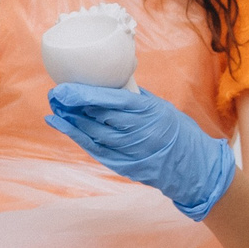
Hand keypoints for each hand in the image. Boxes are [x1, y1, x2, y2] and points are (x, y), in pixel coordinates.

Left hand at [46, 83, 236, 218]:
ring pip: (93, 134)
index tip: (64, 88)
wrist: (194, 168)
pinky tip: (62, 126)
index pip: (110, 101)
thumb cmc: (178, 131)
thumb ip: (135, 96)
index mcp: (148, 112)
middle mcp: (138, 132)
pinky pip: (96, 150)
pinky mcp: (124, 166)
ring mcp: (130, 151)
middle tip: (54, 94)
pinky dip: (76, 137)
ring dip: (70, 121)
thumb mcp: (160, 106)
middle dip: (72, 106)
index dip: (84, 94)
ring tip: (54, 108)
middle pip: (97, 118)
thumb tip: (111, 79)